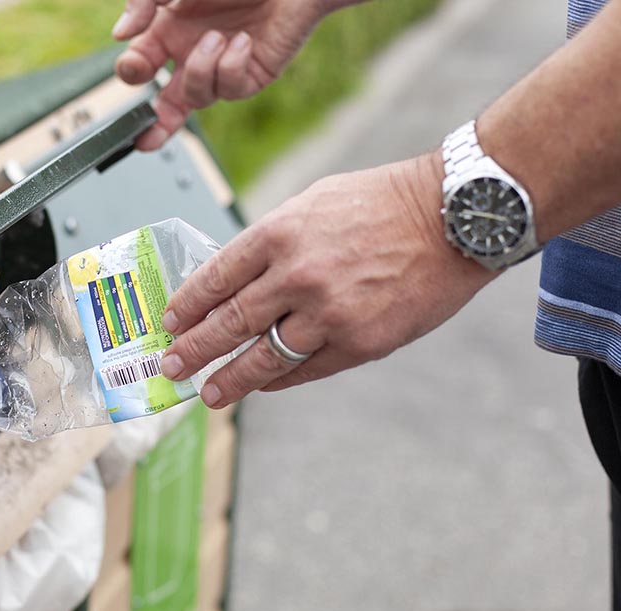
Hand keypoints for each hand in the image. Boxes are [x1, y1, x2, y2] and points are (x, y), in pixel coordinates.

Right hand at [112, 0, 338, 149]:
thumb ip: (144, 2)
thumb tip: (122, 35)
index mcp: (170, 30)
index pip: (140, 64)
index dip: (132, 71)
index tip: (138, 66)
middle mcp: (193, 52)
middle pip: (166, 104)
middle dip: (154, 124)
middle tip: (145, 136)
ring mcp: (222, 67)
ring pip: (196, 97)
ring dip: (201, 70)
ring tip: (218, 37)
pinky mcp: (251, 75)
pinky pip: (230, 89)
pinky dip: (232, 66)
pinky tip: (243, 41)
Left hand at [158, 154, 498, 407]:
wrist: (453, 218)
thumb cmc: (380, 204)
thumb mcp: (312, 203)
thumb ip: (271, 242)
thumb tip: (234, 280)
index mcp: (278, 234)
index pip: (215, 278)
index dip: (186, 305)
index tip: (169, 322)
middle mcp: (296, 275)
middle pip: (229, 323)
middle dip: (194, 350)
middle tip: (171, 367)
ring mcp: (328, 313)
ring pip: (263, 357)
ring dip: (230, 380)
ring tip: (208, 394)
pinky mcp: (360, 342)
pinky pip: (306, 369)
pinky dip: (278, 380)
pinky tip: (260, 385)